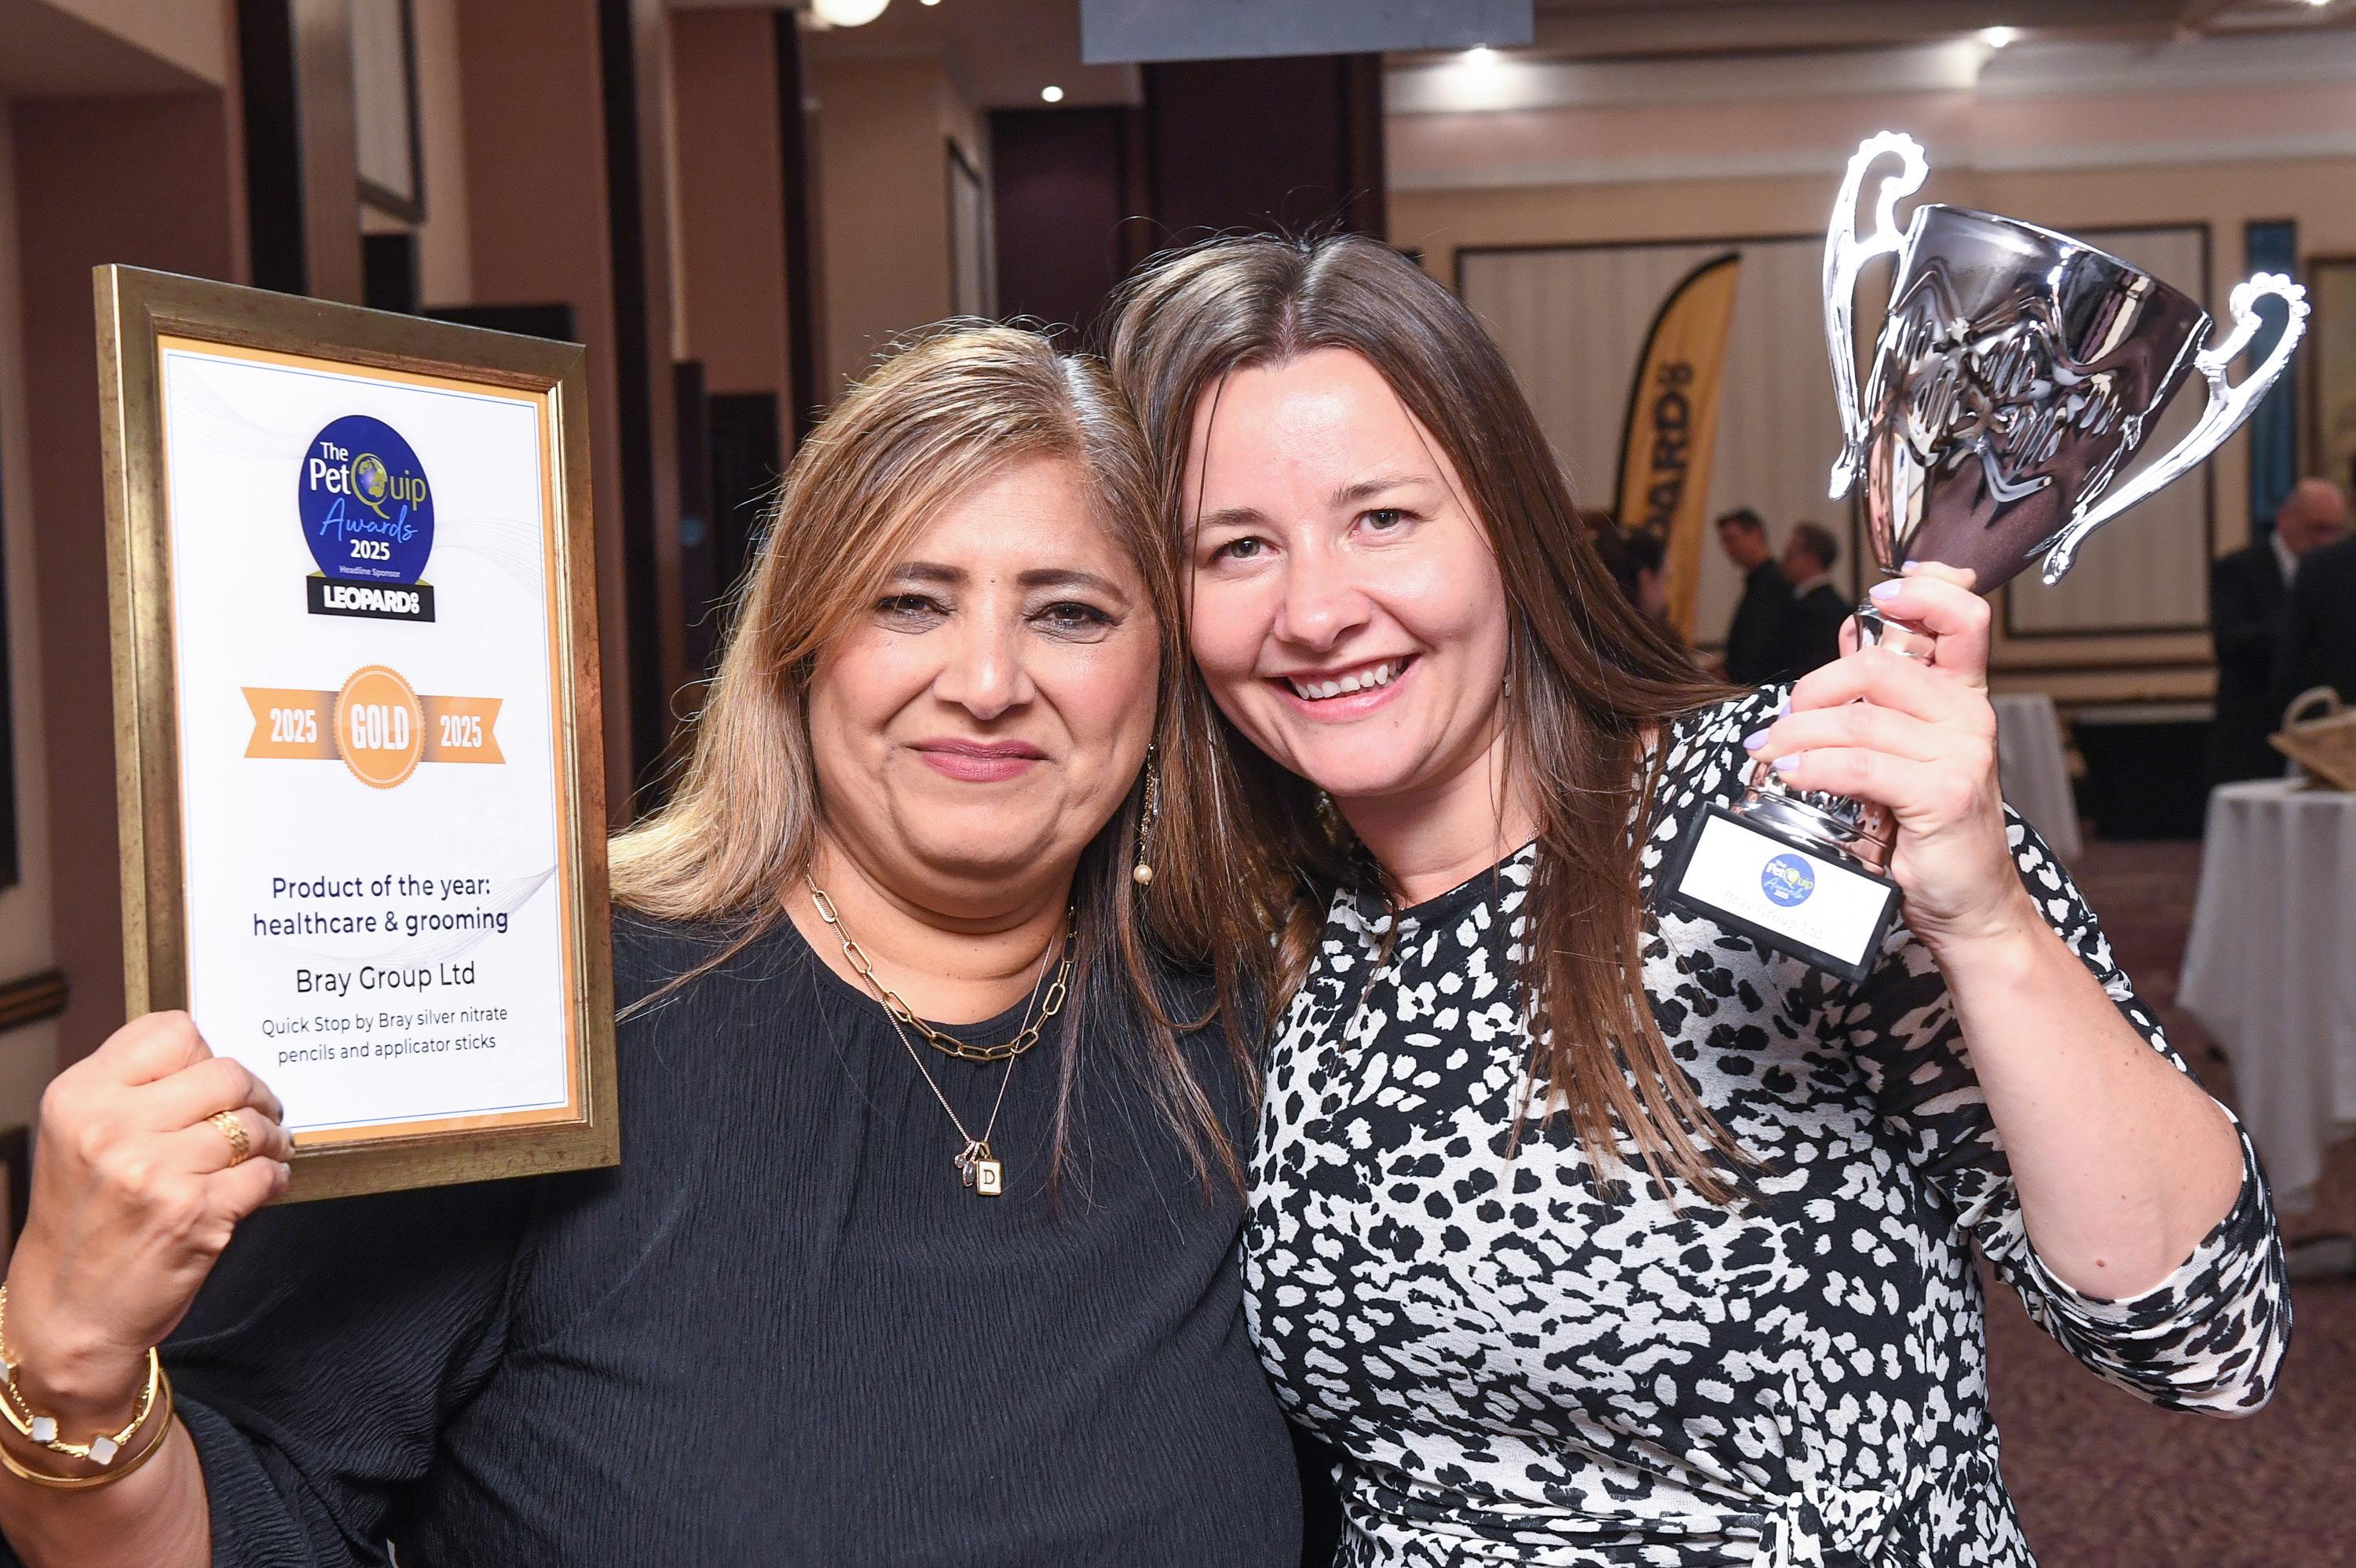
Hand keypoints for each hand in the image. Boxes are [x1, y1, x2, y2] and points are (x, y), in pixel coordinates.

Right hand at [3, 1013, 289, 1426]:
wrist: (68, 1313)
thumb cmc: (81, 1223)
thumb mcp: (77, 1138)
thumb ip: (132, 1091)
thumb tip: (209, 1059)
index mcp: (79, 1097)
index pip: (173, 1032)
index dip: (204, 1054)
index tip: (210, 1079)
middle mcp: (112, 1128)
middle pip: (226, 1072)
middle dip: (254, 1094)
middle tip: (258, 1113)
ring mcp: (154, 1172)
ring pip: (253, 1124)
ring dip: (271, 1138)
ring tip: (264, 1152)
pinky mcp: (194, 1214)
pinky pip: (266, 1174)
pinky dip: (276, 1178)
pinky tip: (263, 1184)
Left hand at [1744, 563, 2033, 952]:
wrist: (1965, 900)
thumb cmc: (1929, 826)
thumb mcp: (1906, 751)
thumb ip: (1882, 696)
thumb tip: (1847, 634)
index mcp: (1962, 697)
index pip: (1964, 619)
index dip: (1924, 591)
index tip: (1881, 593)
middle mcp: (1970, 718)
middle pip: (1878, 668)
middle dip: (1813, 690)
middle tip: (1780, 723)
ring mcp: (1962, 755)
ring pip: (1858, 721)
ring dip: (1798, 736)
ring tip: (1770, 755)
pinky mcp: (1945, 795)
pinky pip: (1861, 766)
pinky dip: (1816, 768)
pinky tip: (1794, 774)